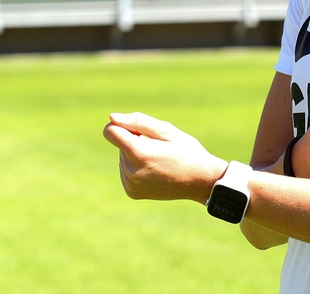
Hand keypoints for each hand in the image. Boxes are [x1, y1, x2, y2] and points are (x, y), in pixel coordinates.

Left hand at [103, 112, 226, 203]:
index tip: (139, 129)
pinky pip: (125, 171)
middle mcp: (131, 171)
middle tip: (159, 148)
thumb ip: (137, 121)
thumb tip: (112, 118)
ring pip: (122, 158)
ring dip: (135, 154)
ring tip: (159, 160)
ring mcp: (131, 184)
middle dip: (134, 141)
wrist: (200, 181)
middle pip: (119, 144)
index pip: (110, 132)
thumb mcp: (166, 130)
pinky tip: (155, 170)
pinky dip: (136, 167)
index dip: (122, 125)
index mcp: (139, 153)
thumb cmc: (186, 151)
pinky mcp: (132, 192)